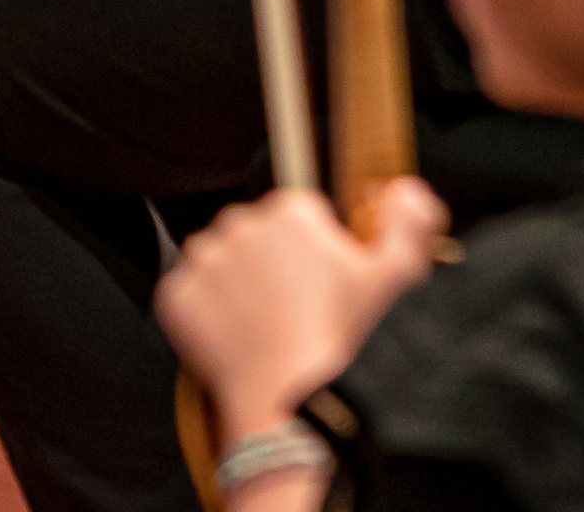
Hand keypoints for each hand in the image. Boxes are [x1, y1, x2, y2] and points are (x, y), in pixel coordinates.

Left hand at [156, 174, 443, 442]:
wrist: (291, 395)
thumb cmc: (346, 340)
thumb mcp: (396, 279)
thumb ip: (407, 223)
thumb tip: (406, 188)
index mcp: (290, 211)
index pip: (301, 218)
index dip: (318, 253)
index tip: (326, 286)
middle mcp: (238, 222)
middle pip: (260, 238)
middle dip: (277, 266)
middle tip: (301, 311)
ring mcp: (202, 257)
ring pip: (224, 265)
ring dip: (241, 287)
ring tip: (272, 326)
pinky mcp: (176, 292)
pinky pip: (193, 295)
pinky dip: (210, 313)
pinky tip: (240, 337)